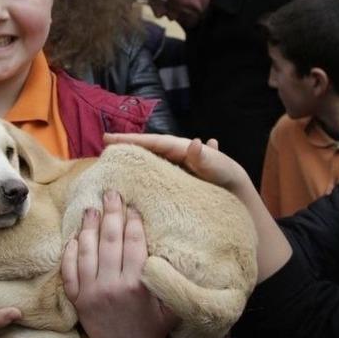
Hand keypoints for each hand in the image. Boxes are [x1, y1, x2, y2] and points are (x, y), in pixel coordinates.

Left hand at [61, 191, 176, 337]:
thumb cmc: (152, 329)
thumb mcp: (170, 308)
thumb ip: (171, 282)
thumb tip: (176, 253)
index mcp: (137, 286)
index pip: (134, 244)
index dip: (133, 221)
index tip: (133, 205)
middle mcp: (111, 286)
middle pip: (110, 240)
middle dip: (111, 213)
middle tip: (111, 193)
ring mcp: (90, 293)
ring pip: (87, 251)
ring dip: (88, 227)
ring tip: (91, 208)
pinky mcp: (77, 300)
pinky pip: (69, 271)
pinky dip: (70, 253)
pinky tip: (74, 237)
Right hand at [103, 133, 248, 190]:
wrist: (235, 197)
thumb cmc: (226, 178)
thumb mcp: (219, 167)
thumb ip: (206, 157)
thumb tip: (197, 142)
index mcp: (180, 149)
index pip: (152, 142)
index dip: (132, 140)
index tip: (109, 140)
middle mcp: (173, 157)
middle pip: (146, 150)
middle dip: (126, 148)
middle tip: (103, 147)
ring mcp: (171, 171)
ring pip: (148, 163)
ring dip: (131, 162)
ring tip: (110, 164)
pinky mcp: (172, 185)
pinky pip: (153, 179)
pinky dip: (141, 179)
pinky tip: (127, 183)